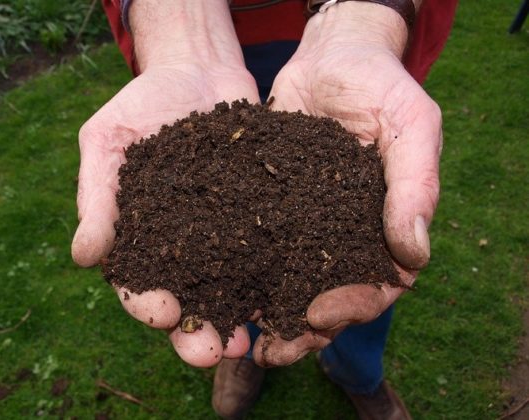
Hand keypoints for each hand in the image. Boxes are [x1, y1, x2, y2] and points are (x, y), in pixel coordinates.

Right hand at [71, 0, 259, 367]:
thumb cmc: (142, 103)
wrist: (196, 69)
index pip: (137, 283)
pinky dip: (277, 277)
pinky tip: (290, 295)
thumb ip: (97, 197)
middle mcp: (183, 246)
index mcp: (140, 237)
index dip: (147, 304)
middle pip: (188, 301)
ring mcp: (224, 234)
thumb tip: (83, 257)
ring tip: (252, 340)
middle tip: (213, 351)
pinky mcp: (260, 217)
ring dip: (240, 318)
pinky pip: (269, 252)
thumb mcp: (107, 140)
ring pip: (231, 289)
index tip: (163, 314)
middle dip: (197, 331)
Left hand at [251, 2, 441, 365]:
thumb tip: (415, 257)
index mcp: (384, 227)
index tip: (319, 315)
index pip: (376, 285)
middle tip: (271, 351)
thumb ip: (415, 186)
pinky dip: (237, 271)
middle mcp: (342, 234)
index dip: (352, 307)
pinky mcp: (267, 208)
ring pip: (287, 282)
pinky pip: (254, 246)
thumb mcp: (410, 125)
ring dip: (265, 313)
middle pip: (326, 297)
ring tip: (238, 337)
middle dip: (301, 329)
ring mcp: (304, 224)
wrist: (330, 56)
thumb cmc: (380, 85)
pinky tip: (214, 290)